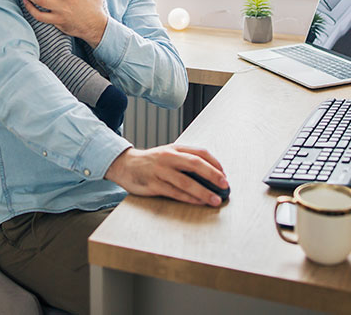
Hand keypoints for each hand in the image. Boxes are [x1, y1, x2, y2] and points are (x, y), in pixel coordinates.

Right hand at [104, 144, 227, 206]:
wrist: (125, 165)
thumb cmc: (151, 162)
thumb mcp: (168, 154)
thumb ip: (186, 160)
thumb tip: (210, 173)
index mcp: (175, 148)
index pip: (200, 152)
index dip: (215, 163)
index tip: (224, 175)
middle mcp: (168, 157)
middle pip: (195, 164)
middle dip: (213, 175)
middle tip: (225, 185)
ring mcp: (160, 170)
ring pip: (186, 181)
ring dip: (203, 192)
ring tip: (215, 199)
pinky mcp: (153, 184)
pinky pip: (174, 192)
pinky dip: (188, 198)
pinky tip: (198, 202)